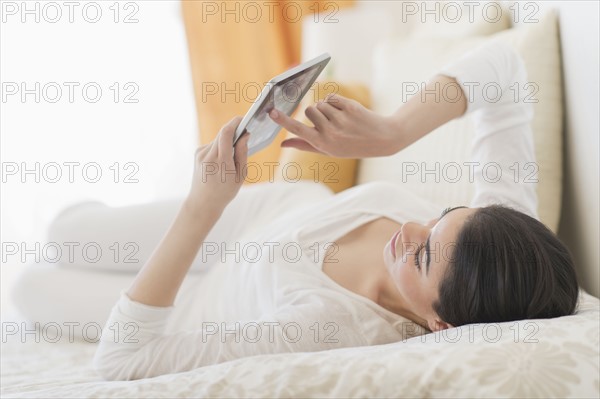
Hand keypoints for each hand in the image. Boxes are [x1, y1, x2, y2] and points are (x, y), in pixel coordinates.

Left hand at [186, 116, 249, 213]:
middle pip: (222, 134)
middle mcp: (208, 155)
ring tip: (231, 158)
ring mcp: (200, 153)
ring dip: (227, 142)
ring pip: (218, 139)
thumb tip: (245, 135)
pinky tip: (221, 161)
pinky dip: (220, 148)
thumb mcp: (240, 175)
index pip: (226, 133)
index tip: (244, 119)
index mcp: (221, 162)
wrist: (203, 202)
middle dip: (234, 132)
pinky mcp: (197, 153)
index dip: (235, 122)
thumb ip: (243, 153)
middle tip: (244, 136)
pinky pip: (213, 144)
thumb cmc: (225, 191)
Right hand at [269, 93, 401, 157]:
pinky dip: (336, 102)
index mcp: (323, 144)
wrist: (381, 139)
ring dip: (326, 108)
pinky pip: (332, 97)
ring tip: (340, 119)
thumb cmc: (350, 146)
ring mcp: (341, 120)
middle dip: (315, 112)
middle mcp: (331, 133)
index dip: (284, 121)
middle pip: (309, 110)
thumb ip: (304, 145)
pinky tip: (346, 112)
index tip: (272, 112)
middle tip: (328, 122)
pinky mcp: (350, 107)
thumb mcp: (327, 150)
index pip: (298, 130)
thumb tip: (283, 144)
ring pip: (320, 103)